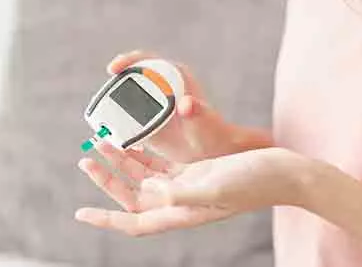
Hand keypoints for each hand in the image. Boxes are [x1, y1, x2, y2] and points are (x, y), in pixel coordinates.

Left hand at [76, 143, 307, 235]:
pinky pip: (160, 164)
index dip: (106, 218)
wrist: (281, 171)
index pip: (134, 222)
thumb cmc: (253, 181)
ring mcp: (188, 185)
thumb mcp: (216, 187)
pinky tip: (130, 140)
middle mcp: (180, 202)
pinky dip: (143, 153)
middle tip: (85, 160)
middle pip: (133, 197)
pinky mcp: (196, 170)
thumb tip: (150, 192)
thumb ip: (182, 193)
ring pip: (144, 178)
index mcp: (182, 212)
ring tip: (100, 142)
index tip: (80, 212)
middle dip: (107, 181)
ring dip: (121, 163)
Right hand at [107, 50, 271, 161]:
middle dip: (114, 86)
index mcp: (174, 76)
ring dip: (112, 106)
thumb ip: (197, 112)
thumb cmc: (212, 133)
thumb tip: (186, 104)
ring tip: (103, 120)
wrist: (212, 152)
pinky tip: (110, 136)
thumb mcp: (204, 122)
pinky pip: (127, 117)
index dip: (128, 61)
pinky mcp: (146, 121)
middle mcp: (160, 86)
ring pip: (125, 98)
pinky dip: (116, 123)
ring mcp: (152, 103)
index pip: (147, 60)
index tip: (114, 68)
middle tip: (104, 100)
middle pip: (131, 79)